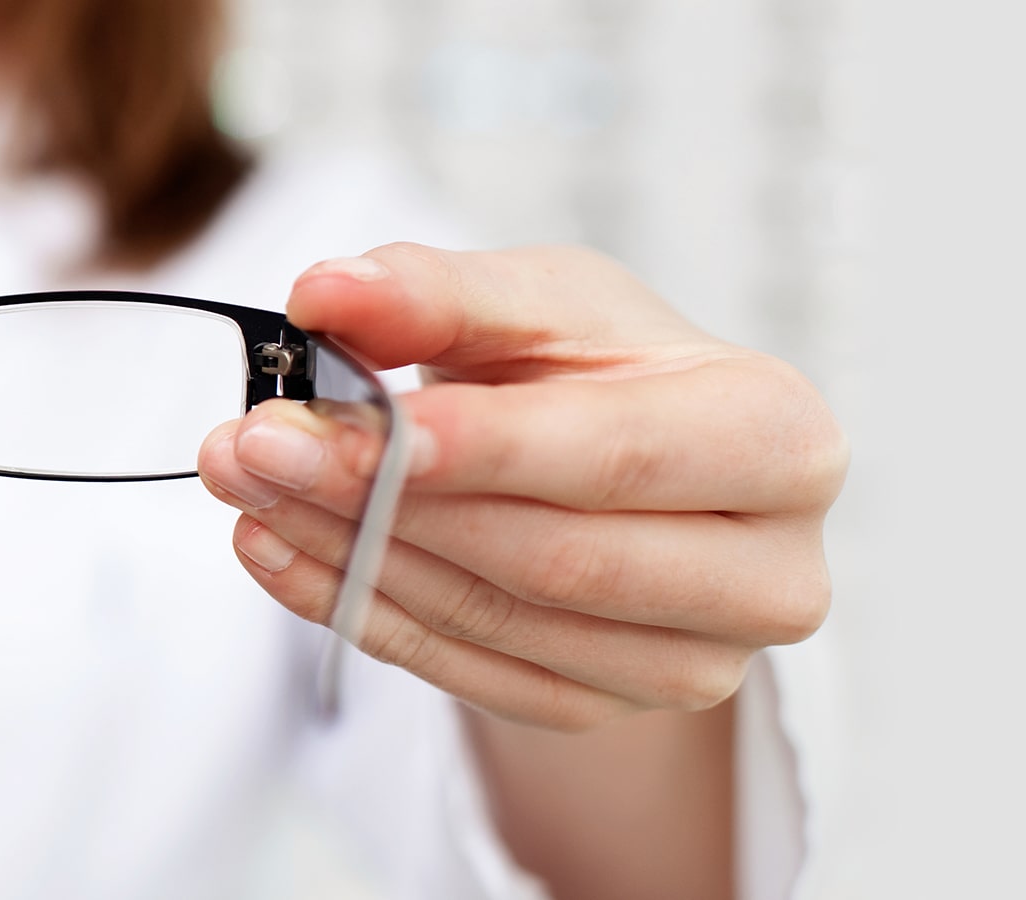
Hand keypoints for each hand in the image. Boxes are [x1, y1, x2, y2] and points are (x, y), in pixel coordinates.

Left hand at [199, 244, 844, 729]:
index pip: (615, 455)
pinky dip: (352, 607)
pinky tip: (273, 547)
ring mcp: (691, 664)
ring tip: (245, 481)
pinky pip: (460, 670)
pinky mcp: (602, 708)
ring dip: (345, 550)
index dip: (478, 446)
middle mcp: (765, 574)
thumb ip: (440, 292)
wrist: (625, 463)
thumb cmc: (602, 370)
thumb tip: (325, 291)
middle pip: (550, 555)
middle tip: (254, 442)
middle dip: (381, 497)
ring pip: (493, 618)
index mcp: (780, 439)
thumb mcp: (539, 301)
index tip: (341, 419)